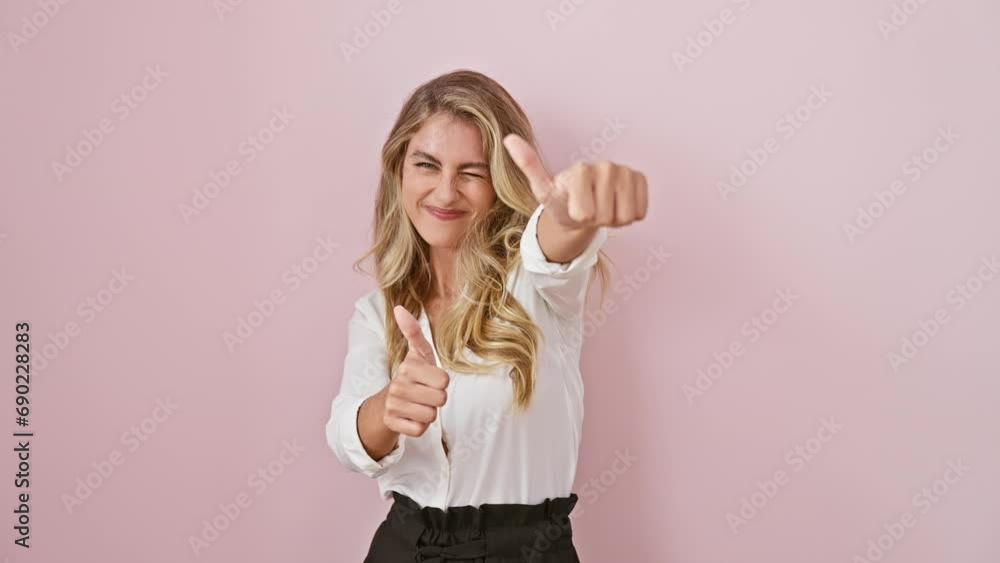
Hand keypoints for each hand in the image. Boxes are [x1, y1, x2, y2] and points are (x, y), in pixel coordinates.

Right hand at [382, 305, 449, 437]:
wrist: (386, 402)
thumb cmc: (411, 375)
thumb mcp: (416, 353)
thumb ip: (413, 331)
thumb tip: (398, 307)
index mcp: (408, 367)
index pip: (444, 381)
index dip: (441, 382)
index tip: (430, 379)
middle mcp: (399, 386)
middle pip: (440, 400)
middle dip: (437, 399)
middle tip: (425, 393)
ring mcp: (394, 406)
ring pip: (431, 416)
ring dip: (428, 413)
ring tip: (418, 404)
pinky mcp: (392, 423)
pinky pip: (419, 430)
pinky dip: (419, 426)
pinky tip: (411, 416)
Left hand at [503, 133, 647, 228]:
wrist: (582, 204)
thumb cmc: (561, 199)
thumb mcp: (541, 189)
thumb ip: (528, 165)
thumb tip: (508, 138)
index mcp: (580, 169)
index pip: (584, 214)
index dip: (578, 218)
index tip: (572, 207)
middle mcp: (605, 165)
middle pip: (606, 216)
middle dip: (596, 220)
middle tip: (588, 208)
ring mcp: (625, 171)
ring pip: (625, 216)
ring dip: (612, 219)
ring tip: (600, 207)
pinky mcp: (640, 179)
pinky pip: (640, 212)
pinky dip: (629, 216)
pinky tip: (616, 205)